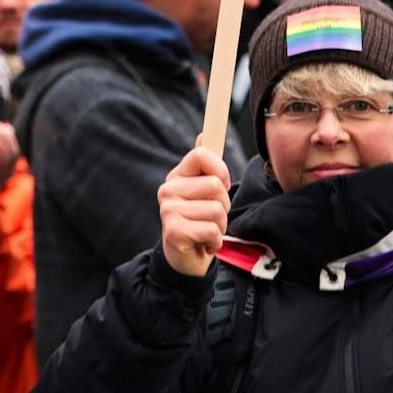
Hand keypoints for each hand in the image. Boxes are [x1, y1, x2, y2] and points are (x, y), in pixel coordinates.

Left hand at [0, 122, 20, 219]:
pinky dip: (0, 153)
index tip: (4, 124)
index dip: (11, 136)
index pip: (15, 149)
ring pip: (9, 157)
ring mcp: (3, 176)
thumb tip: (0, 137)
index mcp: (10, 168)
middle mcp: (9, 171)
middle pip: (14, 151)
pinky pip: (0, 165)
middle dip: (8, 136)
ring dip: (4, 142)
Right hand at [158, 146, 231, 277]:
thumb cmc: (199, 220)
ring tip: (208, 231)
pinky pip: (212, 230)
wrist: (185, 258)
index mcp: (177, 176)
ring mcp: (168, 211)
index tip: (223, 184)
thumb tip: (204, 134)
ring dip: (220, 226)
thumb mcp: (202, 190)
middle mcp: (168, 190)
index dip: (221, 169)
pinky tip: (205, 244)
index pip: (202, 154)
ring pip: (216, 210)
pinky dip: (216, 241)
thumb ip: (205, 164)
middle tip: (212, 217)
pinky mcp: (174, 231)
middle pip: (215, 186)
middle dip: (224, 205)